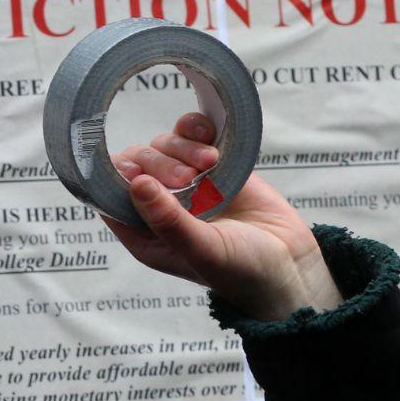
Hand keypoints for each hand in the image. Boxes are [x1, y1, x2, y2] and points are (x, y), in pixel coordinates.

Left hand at [108, 112, 341, 320]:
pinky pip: (190, 133)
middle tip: (188, 180)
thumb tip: (136, 183)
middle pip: (136, 165)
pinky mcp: (213, 165)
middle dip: (158, 164)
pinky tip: (210, 139)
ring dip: (182, 148)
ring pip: (163, 145)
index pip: (108, 196)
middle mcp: (160, 208)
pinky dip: (195, 129)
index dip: (112, 178)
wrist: (291, 264)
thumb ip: (169, 220)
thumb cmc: (243, 271)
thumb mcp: (203, 251)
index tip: (132, 170)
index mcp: (145, 235)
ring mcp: (187, 184)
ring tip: (210, 164)